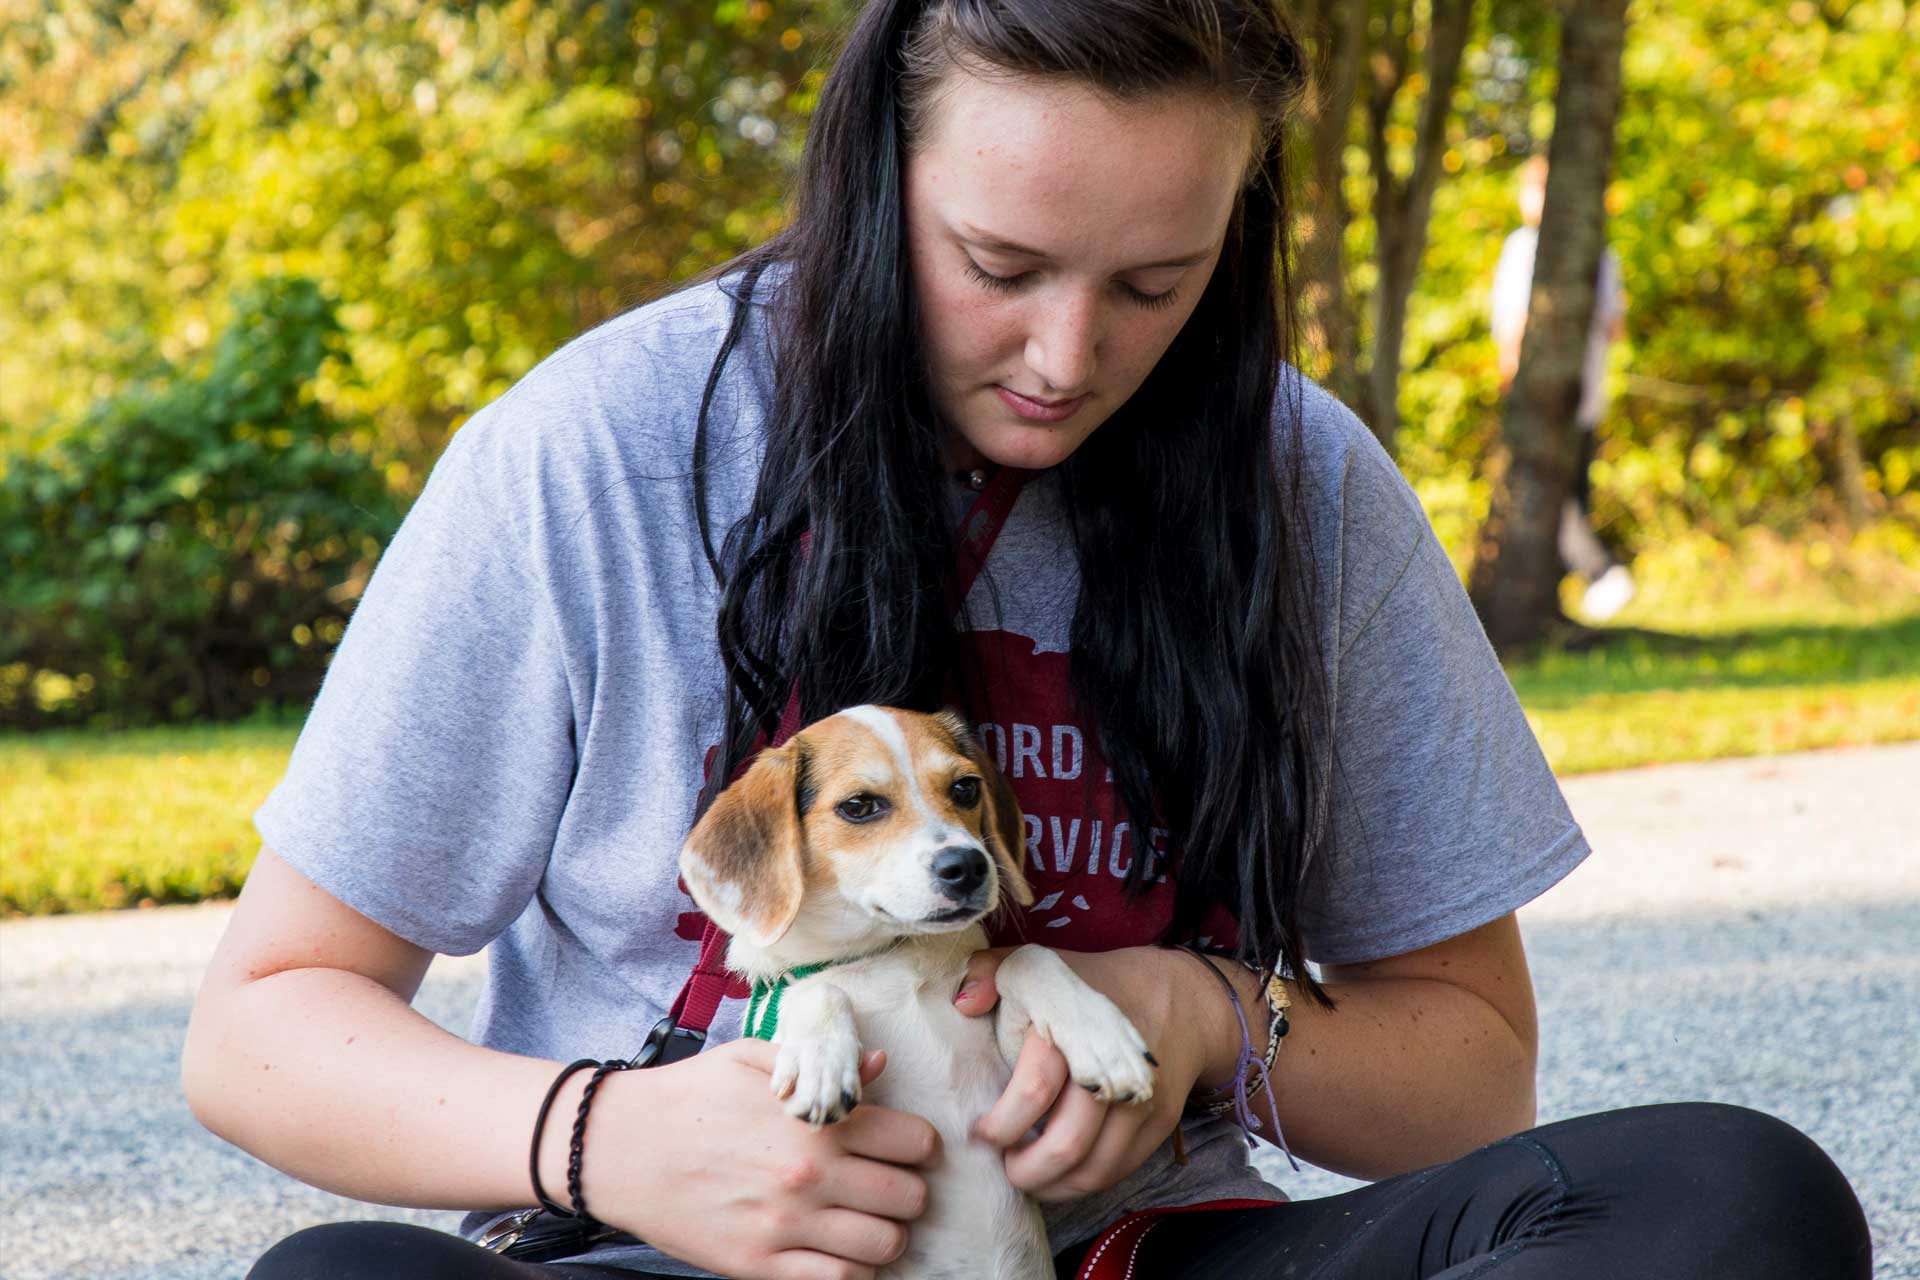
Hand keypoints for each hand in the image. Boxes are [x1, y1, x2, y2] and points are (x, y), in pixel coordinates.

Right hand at [575, 1040, 939, 1279]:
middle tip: (889, 1184)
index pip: (913, 1141)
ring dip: (887, 1234)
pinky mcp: (758, 1264)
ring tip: (869, 1221)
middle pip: (908, 1197)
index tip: (908, 1147)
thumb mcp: (757, 1060)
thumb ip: (822, 1064)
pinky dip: (855, 1270)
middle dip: (908, 1190)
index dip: (918, 1145)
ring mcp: (785, 1225)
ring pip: (884, 1245)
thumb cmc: (690, 1095)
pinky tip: (842, 1250)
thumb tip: (879, 1068)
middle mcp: (809, 1175)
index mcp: (816, 1120)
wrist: (619, 1147)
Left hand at [953, 946, 1229, 1201]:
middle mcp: (1113, 1070)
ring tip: (1027, 1173)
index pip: (1035, 1090)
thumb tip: (962, 1004)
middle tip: (1002, 1164)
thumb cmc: (1095, 984)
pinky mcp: (1159, 1123)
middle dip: (1023, 1168)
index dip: (1000, 1124)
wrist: (1180, 999)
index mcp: (1075, 1028)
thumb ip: (990, 972)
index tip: (980, 1133)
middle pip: (1066, 1143)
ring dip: (1051, 1184)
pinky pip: (1117, 1172)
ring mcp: (1141, 1101)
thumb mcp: (1040, 963)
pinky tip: (1059, 1174)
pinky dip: (1082, 1184)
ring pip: (1092, 1170)